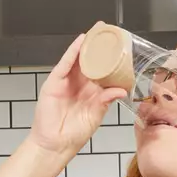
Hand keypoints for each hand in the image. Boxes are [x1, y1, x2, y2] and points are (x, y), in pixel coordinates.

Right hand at [28, 29, 127, 154]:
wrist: (56, 144)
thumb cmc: (74, 134)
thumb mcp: (96, 115)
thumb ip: (106, 100)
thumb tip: (122, 90)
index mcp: (91, 91)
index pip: (102, 70)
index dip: (110, 59)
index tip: (121, 47)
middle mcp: (79, 84)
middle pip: (90, 61)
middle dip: (99, 47)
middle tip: (109, 32)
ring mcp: (66, 82)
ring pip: (77, 59)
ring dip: (86, 45)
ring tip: (97, 31)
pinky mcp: (54, 82)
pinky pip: (64, 64)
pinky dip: (72, 52)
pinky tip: (80, 42)